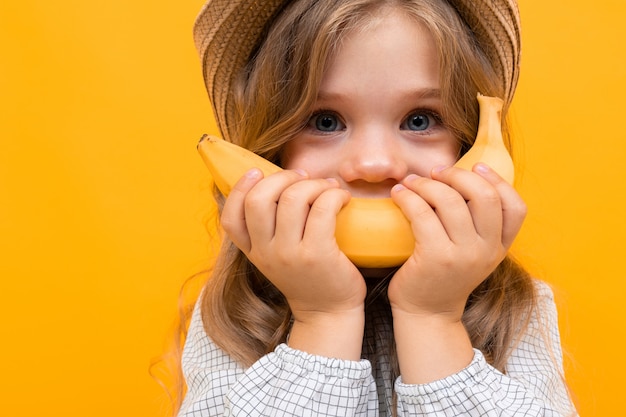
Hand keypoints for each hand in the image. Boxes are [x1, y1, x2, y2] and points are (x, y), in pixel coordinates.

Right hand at [221, 168, 365, 322]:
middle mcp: (266, 253)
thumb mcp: (276, 258)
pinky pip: (323, 208)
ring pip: (293, 198)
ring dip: (314, 183)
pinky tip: (342, 198)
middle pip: (259, 199)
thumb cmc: (307, 278)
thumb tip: (277, 183)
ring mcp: (290, 255)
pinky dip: (334, 194)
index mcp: (253, 252)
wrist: (329, 313)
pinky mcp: (318, 254)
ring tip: (328, 187)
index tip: (258, 172)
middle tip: (304, 177)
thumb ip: (268, 230)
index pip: (230, 218)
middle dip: (283, 177)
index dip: (240, 188)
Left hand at [388, 163, 526, 319]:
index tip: (476, 166)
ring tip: (411, 182)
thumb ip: (476, 225)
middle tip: (436, 172)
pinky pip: (423, 214)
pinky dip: (408, 198)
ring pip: (450, 201)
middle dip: (458, 175)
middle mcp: (487, 251)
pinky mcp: (436, 257)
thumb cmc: (443, 276)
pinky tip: (399, 195)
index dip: (498, 180)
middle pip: (484, 196)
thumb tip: (464, 177)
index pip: (516, 207)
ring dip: (427, 184)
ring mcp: (463, 255)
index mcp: (500, 247)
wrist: (426, 314)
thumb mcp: (472, 253)